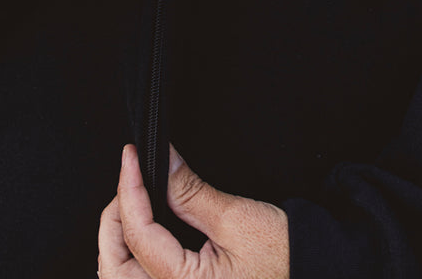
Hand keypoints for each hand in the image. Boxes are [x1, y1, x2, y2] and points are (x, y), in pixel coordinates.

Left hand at [98, 145, 289, 278]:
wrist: (308, 274)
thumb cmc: (282, 255)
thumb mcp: (235, 218)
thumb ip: (190, 192)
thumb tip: (161, 160)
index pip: (138, 235)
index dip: (129, 188)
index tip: (130, 155)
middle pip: (113, 267)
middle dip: (113, 218)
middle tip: (129, 178)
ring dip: (117, 240)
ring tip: (132, 200)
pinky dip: (130, 257)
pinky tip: (140, 230)